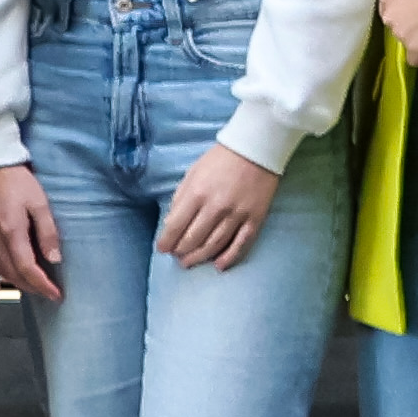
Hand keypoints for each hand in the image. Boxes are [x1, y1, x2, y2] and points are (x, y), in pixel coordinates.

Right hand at [0, 161, 61, 302]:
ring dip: (19, 282)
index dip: (43, 285)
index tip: (57, 294)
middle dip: (32, 288)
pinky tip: (17, 271)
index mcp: (11, 231)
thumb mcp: (40, 203)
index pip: (27, 268)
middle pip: (13, 274)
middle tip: (50, 294)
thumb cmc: (17, 180)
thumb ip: (48, 232)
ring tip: (37, 286)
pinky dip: (7, 272)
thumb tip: (54, 259)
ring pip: (1, 270)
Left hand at [155, 145, 280, 271]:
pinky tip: (219, 266)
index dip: (167, 241)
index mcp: (197, 193)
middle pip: (194, 239)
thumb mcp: (192, 174)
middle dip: (182, 251)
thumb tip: (171, 224)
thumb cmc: (219, 160)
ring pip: (215, 244)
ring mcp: (237, 214)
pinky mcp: (255, 218)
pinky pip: (242, 243)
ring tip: (190, 262)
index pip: (176, 226)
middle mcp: (216, 207)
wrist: (255, 150)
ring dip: (200, 257)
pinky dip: (230, 257)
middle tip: (176, 257)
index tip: (162, 249)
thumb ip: (181, 199)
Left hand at [378, 0, 417, 66]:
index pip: (388, 11)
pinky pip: (414, 60)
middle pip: (396, 28)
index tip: (416, 15)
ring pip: (406, 44)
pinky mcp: (415, 48)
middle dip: (410, 28)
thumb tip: (411, 5)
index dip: (404, 14)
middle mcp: (390, 16)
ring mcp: (401, 33)